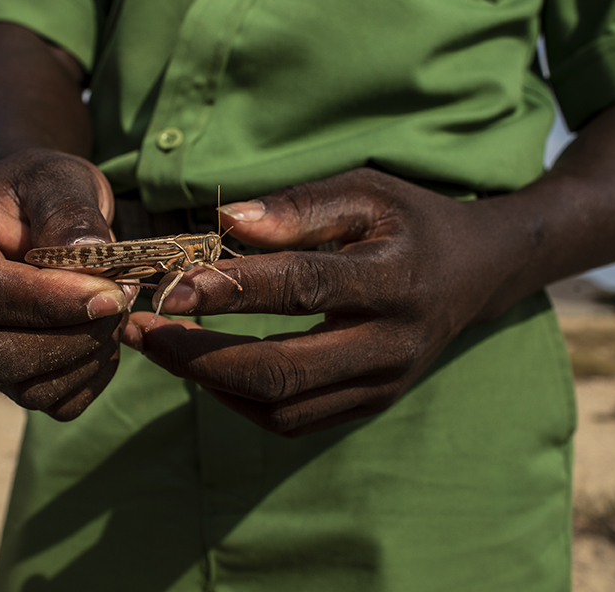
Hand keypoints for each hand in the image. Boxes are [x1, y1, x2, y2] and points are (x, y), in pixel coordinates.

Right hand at [0, 149, 135, 418]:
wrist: (37, 210)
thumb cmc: (42, 188)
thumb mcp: (59, 179)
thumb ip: (71, 214)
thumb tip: (90, 259)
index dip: (42, 303)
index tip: (107, 293)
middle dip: (74, 334)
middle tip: (123, 296)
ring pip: (25, 386)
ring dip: (88, 355)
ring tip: (117, 308)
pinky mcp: (5, 374)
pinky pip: (51, 402)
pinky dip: (91, 377)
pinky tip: (105, 336)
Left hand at [124, 168, 510, 435]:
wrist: (473, 275)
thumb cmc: (409, 222)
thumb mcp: (365, 192)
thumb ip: (299, 209)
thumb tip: (226, 223)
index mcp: (394, 279)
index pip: (305, 288)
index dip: (234, 289)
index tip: (171, 286)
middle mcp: (392, 344)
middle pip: (283, 370)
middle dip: (199, 357)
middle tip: (141, 332)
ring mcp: (382, 384)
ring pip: (282, 408)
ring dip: (211, 383)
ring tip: (163, 347)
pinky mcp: (369, 404)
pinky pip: (292, 421)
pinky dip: (239, 400)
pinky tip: (206, 367)